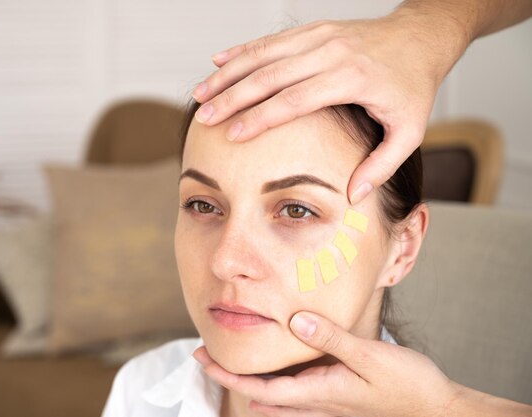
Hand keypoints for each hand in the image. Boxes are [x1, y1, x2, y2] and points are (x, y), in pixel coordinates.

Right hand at [191, 12, 467, 203]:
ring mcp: (320, 36)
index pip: (295, 99)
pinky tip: (217, 62)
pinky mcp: (313, 30)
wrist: (420, 38)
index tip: (232, 135)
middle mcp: (331, 51)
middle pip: (271, 74)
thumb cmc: (413, 88)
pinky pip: (271, 40)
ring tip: (200, 94)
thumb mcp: (410, 131)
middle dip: (232, 96)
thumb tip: (354, 196)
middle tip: (205, 117)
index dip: (260, 117)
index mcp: (351, 78)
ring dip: (228, 73)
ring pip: (264, 54)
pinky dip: (242, 51)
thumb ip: (382, 165)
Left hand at [193, 312, 457, 416]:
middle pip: (261, 395)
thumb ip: (330, 339)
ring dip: (250, 381)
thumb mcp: (369, 356)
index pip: (260, 387)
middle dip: (231, 377)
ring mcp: (326, 403)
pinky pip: (294, 396)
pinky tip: (276, 370)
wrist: (435, 409)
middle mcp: (316, 402)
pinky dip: (274, 383)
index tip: (202, 357)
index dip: (228, 373)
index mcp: (318, 391)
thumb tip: (294, 322)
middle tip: (206, 355)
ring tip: (232, 361)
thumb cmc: (406, 384)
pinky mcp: (336, 398)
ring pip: (276, 398)